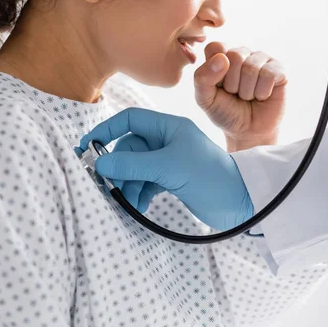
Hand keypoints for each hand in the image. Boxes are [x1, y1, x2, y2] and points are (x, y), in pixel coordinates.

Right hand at [78, 108, 253, 229]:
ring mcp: (170, 161)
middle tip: (108, 187)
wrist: (241, 202)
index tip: (86, 148)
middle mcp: (168, 140)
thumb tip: (99, 164)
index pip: (129, 120)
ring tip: (127, 203)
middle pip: (130, 149)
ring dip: (128, 185)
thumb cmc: (211, 176)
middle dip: (118, 168)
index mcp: (169, 127)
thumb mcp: (168, 168)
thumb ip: (133, 165)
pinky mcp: (173, 180)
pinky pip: (146, 182)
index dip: (106, 131)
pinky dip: (139, 193)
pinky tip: (138, 206)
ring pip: (136, 168)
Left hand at [194, 42, 287, 151]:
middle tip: (235, 94)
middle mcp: (242, 53)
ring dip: (247, 91)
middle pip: (235, 56)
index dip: (215, 71)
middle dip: (233, 84)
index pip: (215, 47)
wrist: (248, 132)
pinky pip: (269, 74)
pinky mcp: (279, 70)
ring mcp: (262, 60)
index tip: (219, 87)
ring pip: (252, 67)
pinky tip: (262, 96)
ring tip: (248, 97)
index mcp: (221, 55)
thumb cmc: (226, 112)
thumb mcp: (205, 99)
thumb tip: (222, 58)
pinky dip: (262, 92)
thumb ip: (202, 78)